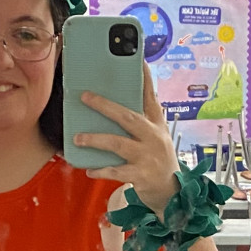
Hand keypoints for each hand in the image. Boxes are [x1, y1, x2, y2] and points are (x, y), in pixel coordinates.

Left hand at [76, 65, 178, 211]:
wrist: (172, 192)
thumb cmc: (157, 158)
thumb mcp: (156, 136)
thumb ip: (139, 120)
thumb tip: (110, 105)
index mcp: (156, 123)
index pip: (150, 96)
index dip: (145, 77)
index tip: (138, 58)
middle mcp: (154, 137)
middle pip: (128, 117)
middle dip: (105, 106)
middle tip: (85, 96)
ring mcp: (147, 156)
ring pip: (118, 144)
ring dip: (96, 139)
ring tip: (78, 138)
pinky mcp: (141, 175)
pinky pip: (116, 171)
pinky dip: (101, 170)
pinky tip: (89, 169)